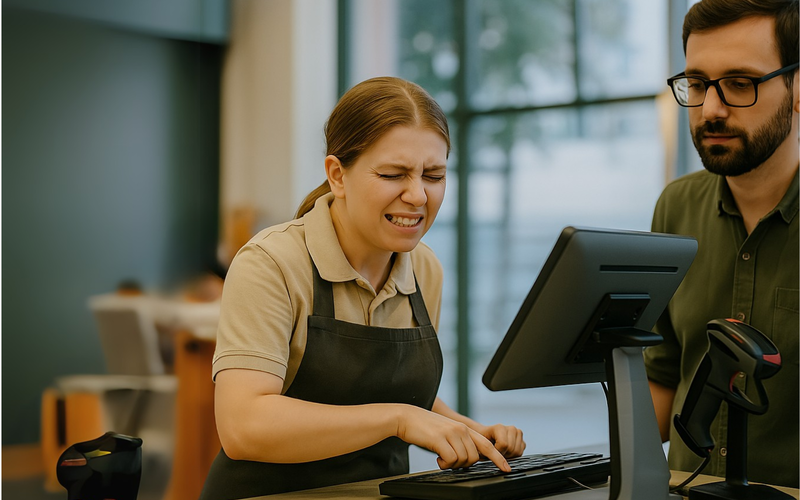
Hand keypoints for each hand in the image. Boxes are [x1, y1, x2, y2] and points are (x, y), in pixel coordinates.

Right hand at [395, 406, 510, 471]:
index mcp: (465, 428)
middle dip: (462, 464)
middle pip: (473, 458)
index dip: (498, 458)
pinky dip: (444, 464)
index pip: (487, 445)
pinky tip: (437, 457)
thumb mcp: (448, 432)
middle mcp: (461, 429)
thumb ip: (461, 442)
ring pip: (463, 460)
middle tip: (448, 459)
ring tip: (440, 456)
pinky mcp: (441, 439)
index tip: (506, 468)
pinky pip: (451, 460)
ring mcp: (452, 433)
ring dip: (451, 464)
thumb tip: (469, 459)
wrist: (407, 418)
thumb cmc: (426, 428)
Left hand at [475, 423, 525, 458]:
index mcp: (500, 428)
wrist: (485, 435)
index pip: (504, 445)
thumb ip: (488, 451)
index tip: (491, 452)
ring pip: (517, 451)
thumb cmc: (481, 440)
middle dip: (503, 455)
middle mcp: (511, 428)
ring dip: (509, 456)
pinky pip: (521, 452)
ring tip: (501, 453)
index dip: (497, 453)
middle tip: (496, 453)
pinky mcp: (521, 439)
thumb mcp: (481, 445)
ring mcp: (517, 433)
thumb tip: (496, 462)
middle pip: (511, 449)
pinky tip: (506, 452)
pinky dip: (514, 455)